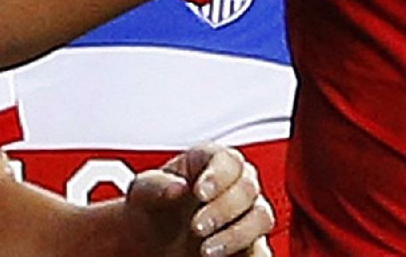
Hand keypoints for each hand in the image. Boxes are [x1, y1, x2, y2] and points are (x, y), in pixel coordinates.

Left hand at [126, 144, 273, 255]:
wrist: (150, 244)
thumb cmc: (151, 209)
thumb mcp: (142, 191)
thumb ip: (156, 184)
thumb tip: (176, 187)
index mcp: (207, 162)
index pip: (227, 159)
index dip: (217, 175)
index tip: (200, 192)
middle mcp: (232, 185)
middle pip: (248, 187)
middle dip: (224, 208)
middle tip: (197, 227)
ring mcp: (244, 215)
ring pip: (262, 217)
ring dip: (237, 234)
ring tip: (207, 250)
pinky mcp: (250, 246)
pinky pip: (263, 251)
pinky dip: (250, 256)